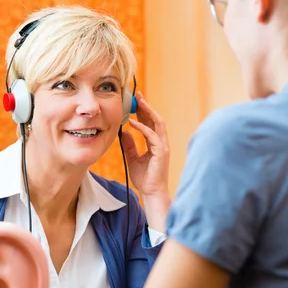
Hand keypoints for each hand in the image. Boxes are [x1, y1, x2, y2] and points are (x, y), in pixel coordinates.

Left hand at [121, 92, 170, 230]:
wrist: (151, 192)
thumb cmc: (144, 178)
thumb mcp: (133, 158)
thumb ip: (130, 145)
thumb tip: (125, 133)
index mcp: (155, 143)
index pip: (150, 123)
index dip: (144, 111)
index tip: (135, 101)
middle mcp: (161, 142)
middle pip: (155, 119)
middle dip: (146, 106)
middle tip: (137, 94)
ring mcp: (163, 146)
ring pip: (157, 123)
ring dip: (148, 111)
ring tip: (138, 102)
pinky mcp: (161, 152)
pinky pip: (152, 135)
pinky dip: (142, 127)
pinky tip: (133, 122)